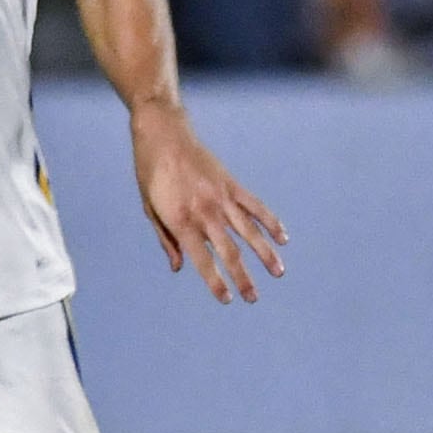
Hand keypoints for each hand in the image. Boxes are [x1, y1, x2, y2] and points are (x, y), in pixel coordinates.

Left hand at [130, 102, 288, 302]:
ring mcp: (221, 197)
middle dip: (243, 277)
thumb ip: (167, 239)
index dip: (215, 282)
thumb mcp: (149, 207)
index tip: (227, 299)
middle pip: (229, 251)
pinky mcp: (231, 184)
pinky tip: (283, 238)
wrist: (164, 132)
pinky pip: (255, 206)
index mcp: (180, 220)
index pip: (202, 259)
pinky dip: (270, 222)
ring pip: (248, 232)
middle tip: (253, 298)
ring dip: (265, 254)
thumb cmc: (150, 172)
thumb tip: (178, 267)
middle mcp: (204, 211)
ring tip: (278, 273)